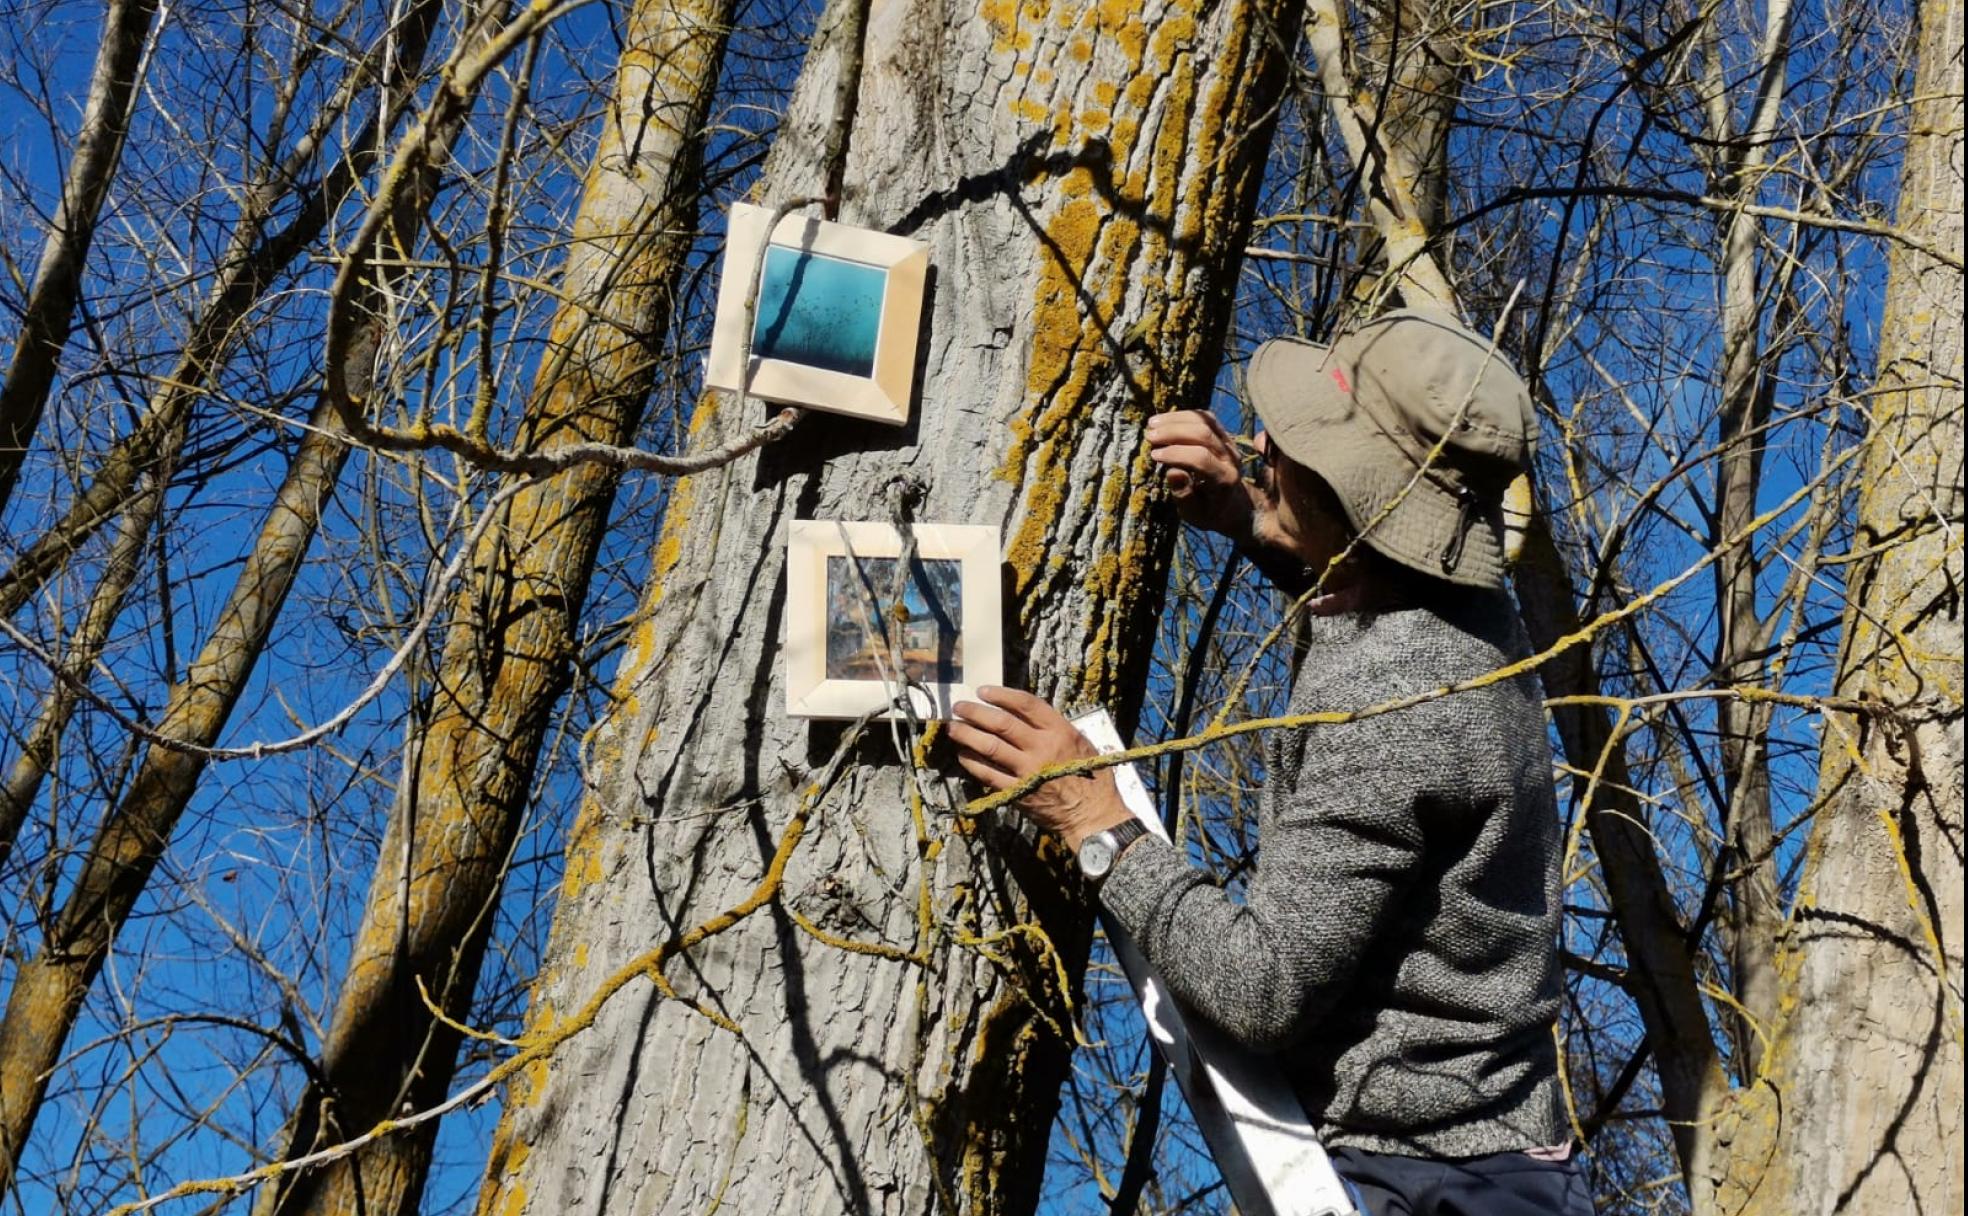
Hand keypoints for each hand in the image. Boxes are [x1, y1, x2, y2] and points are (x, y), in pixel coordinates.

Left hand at [948, 687, 1131, 850]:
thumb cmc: (1090, 776)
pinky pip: (987, 774)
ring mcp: (1027, 771)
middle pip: (1001, 723)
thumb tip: (1021, 713)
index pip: (1026, 704)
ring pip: (989, 747)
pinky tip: (962, 754)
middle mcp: (1042, 748)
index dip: (1001, 695)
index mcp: (1060, 731)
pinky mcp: (1016, 792)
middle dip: (976, 712)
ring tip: (953, 728)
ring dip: (967, 735)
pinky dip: (972, 762)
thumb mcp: (1080, 742)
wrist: (1091, 815)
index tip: (983, 691)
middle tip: (959, 707)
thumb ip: (1053, 727)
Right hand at [1146, 410, 1269, 541]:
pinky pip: (1206, 418)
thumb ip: (1184, 495)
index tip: (1154, 454)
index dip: (1176, 453)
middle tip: (1149, 436)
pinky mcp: (1224, 435)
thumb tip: (1172, 472)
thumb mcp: (1194, 514)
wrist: (1234, 506)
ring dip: (1176, 419)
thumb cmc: (1209, 512)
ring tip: (1152, 424)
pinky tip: (1165, 421)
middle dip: (1174, 432)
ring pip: (1205, 421)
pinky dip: (1184, 416)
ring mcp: (1229, 444)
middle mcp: (1231, 458)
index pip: (1201, 458)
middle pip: (1203, 434)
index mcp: (1225, 480)